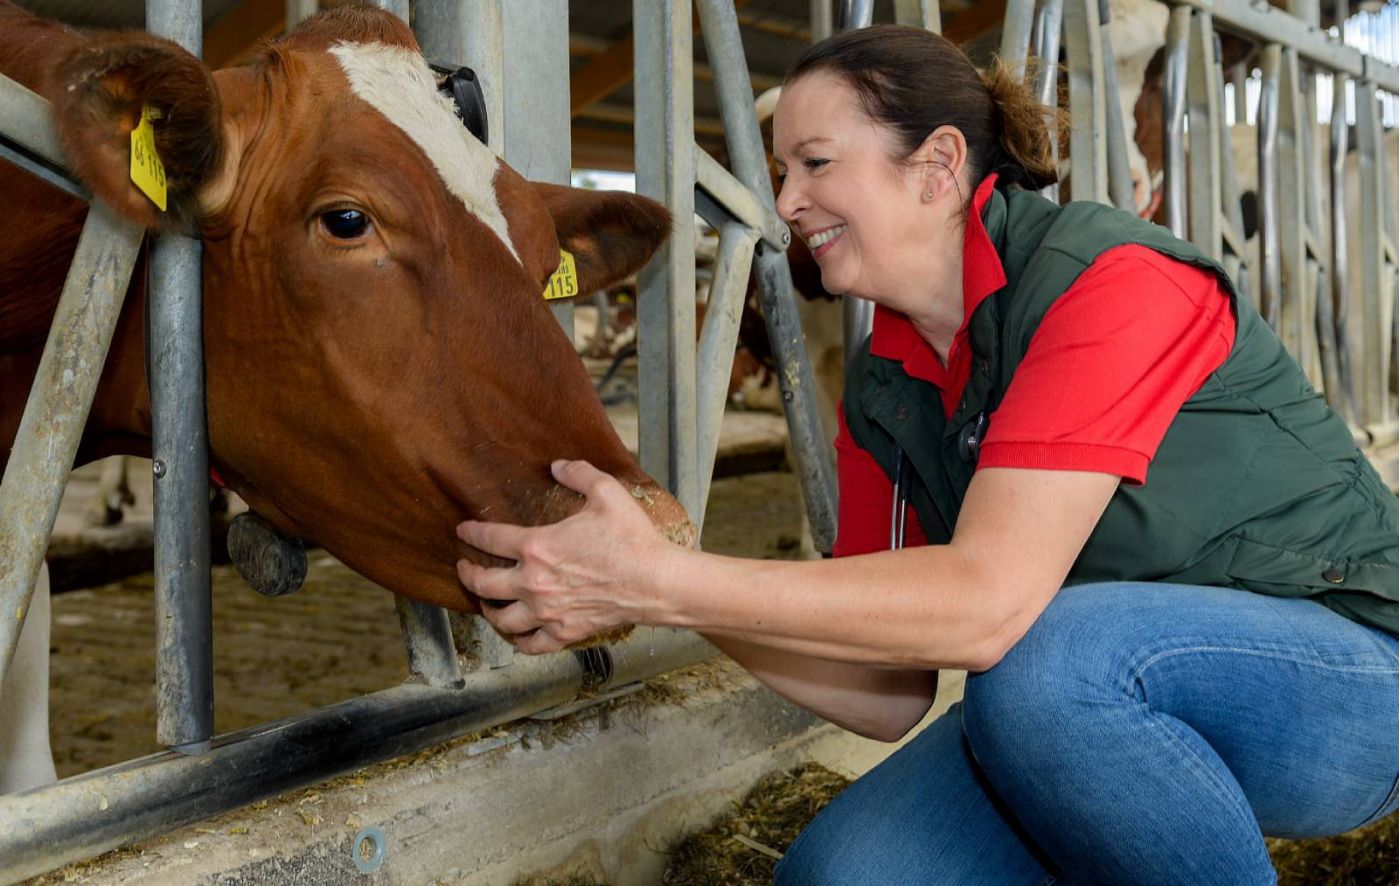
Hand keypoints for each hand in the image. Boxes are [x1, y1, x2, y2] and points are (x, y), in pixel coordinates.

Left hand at [456, 459, 678, 653]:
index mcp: (536, 547)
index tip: (464, 530)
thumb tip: (558, 465)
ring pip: (501, 618)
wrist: (655, 581)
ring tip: (486, 602)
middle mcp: (533, 582)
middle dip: (468, 574)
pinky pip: (531, 644)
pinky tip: (518, 634)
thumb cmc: (632, 539)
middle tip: (465, 567)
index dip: (472, 533)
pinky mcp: (564, 631)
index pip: (490, 539)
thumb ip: (578, 473)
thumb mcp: (607, 492)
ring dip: (488, 609)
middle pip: (483, 583)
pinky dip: (520, 640)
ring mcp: (547, 612)